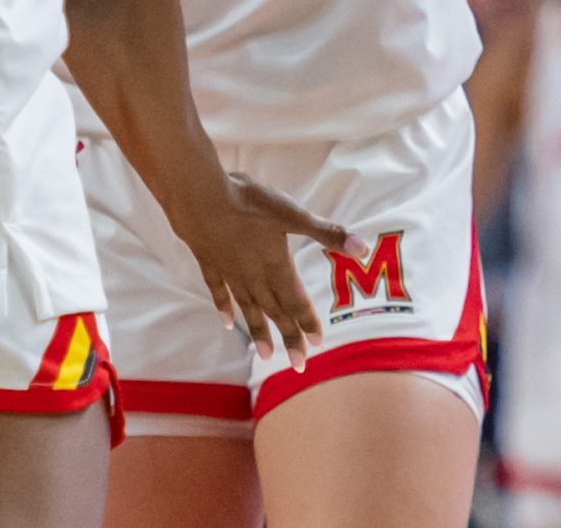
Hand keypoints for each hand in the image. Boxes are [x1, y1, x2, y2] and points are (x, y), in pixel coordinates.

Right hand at [165, 171, 353, 369]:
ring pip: (249, 309)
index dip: (308, 323)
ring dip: (260, 332)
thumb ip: (325, 233)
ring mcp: (230, 273)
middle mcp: (254, 278)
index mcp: (276, 267)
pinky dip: (224, 308)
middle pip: (275, 313)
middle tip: (299, 365)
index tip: (316, 345)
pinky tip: (227, 322)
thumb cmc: (248, 202)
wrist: (198, 196)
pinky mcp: (210, 263)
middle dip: (289, 337)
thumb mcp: (291, 213)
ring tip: (266, 355)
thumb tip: (362, 248)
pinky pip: (219, 292)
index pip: (296, 302)